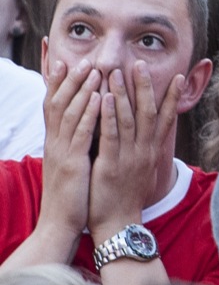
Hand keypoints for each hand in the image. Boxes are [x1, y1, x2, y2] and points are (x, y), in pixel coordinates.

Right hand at [40, 58, 100, 237]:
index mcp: (56, 143)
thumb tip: (81, 130)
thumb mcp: (70, 165)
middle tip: (83, 58)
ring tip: (93, 70)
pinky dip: (89, 114)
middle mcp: (56, 143)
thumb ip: (74, 146)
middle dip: (70, 80)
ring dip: (81, 90)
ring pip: (70, 113)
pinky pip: (81, 134)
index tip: (62, 60)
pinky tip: (98, 99)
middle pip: (59, 103)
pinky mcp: (73, 164)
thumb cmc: (71, 196)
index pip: (54, 105)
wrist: (60, 225)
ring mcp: (63, 153)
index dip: (56, 83)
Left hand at [89, 62, 182, 241]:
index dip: (173, 97)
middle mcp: (145, 151)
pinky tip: (103, 99)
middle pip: (150, 113)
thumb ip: (144, 149)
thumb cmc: (125, 197)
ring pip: (129, 119)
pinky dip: (108, 115)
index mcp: (152, 152)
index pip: (166, 119)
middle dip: (146, 87)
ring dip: (124, 94)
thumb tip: (149, 133)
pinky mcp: (112, 164)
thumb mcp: (141, 170)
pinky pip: (111, 135)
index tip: (178, 77)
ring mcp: (129, 157)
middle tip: (141, 63)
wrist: (119, 224)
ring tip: (117, 72)